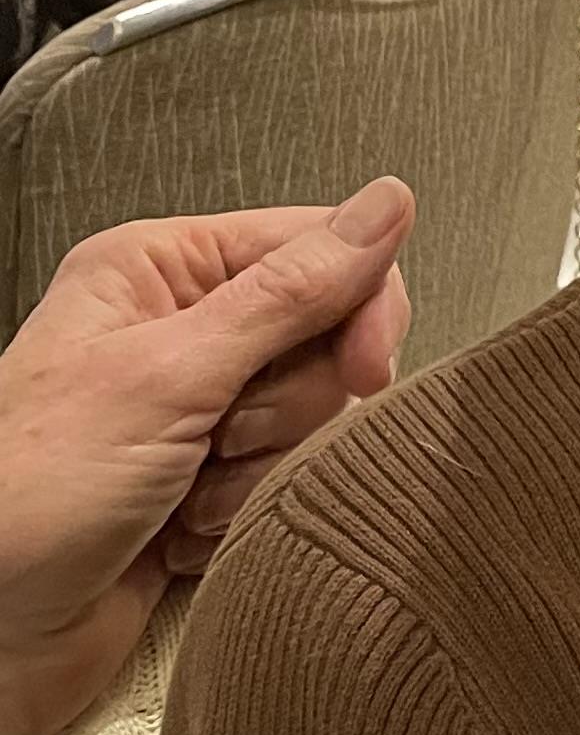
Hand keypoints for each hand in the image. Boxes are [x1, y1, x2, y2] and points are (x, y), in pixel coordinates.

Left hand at [0, 180, 413, 734]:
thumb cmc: (27, 502)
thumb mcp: (167, 378)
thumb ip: (288, 291)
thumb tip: (388, 203)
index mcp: (161, 270)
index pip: (323, 246)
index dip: (360, 307)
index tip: (364, 370)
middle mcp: (181, 328)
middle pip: (328, 338)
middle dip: (290, 407)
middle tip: (221, 438)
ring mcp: (194, 407)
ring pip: (315, 416)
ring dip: (261, 470)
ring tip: (184, 495)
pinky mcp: (205, 477)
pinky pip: (286, 477)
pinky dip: (244, 513)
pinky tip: (179, 532)